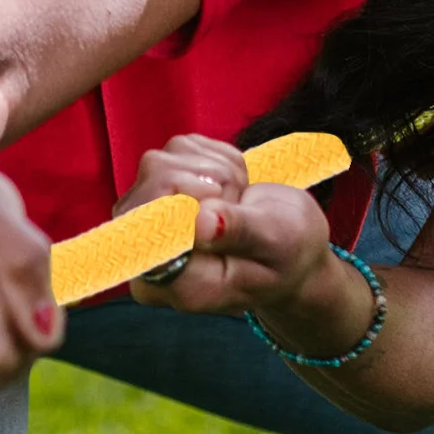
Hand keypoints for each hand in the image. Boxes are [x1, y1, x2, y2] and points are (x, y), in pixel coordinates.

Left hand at [124, 136, 372, 355]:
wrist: (289, 250)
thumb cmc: (286, 256)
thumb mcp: (276, 245)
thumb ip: (238, 233)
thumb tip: (201, 221)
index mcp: (170, 283)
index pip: (144, 229)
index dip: (184, 199)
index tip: (222, 201)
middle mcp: (146, 255)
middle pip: (151, 183)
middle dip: (207, 179)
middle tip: (237, 202)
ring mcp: (146, 220)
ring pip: (162, 161)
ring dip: (214, 170)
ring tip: (238, 200)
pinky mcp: (158, 190)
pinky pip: (177, 150)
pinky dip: (213, 158)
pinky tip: (231, 187)